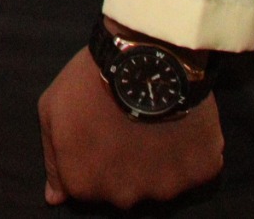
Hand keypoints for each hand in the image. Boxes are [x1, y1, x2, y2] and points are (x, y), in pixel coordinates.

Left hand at [39, 47, 221, 208]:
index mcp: (84, 183)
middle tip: (128, 126)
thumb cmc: (91, 81)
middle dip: (124, 164)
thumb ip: (54, 158)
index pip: (87, 186)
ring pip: (160, 183)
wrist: (144, 55)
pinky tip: (180, 127)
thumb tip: (55, 198)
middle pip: (124, 189)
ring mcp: (165, 188)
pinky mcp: (200, 173)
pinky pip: (195, 170)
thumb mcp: (53, 110)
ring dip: (158, 162)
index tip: (101, 131)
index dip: (93, 156)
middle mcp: (124, 197)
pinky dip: (190, 154)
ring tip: (155, 124)